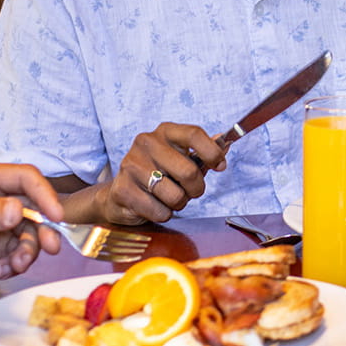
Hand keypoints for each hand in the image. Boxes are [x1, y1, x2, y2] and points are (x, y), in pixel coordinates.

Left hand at [0, 161, 65, 291]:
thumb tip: (18, 210)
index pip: (25, 178)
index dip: (45, 195)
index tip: (55, 217)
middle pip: (35, 208)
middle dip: (43, 230)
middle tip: (49, 249)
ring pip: (31, 232)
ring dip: (28, 251)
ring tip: (14, 266)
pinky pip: (20, 251)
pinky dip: (16, 263)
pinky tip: (1, 271)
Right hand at [92, 123, 227, 225]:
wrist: (120, 195)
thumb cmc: (158, 174)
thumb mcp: (181, 159)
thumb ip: (203, 153)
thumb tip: (226, 144)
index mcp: (165, 131)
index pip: (194, 134)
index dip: (213, 153)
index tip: (221, 166)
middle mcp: (146, 143)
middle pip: (189, 171)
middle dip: (196, 189)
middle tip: (191, 191)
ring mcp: (131, 165)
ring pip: (175, 196)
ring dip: (179, 204)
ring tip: (168, 198)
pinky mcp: (122, 190)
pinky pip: (159, 211)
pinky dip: (163, 214)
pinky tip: (153, 206)